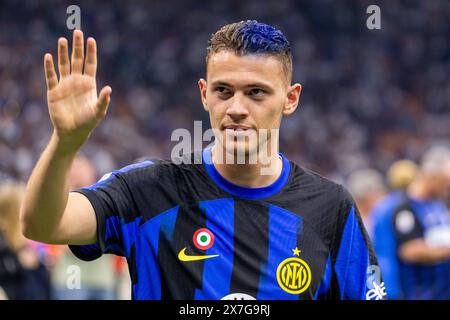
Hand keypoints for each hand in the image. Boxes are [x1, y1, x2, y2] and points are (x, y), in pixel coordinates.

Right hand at [44, 30, 110, 148]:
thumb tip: (109, 89)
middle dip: (77, 47)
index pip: (90, 64)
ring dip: (63, 53)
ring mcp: (65, 85)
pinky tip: (48, 56)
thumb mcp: (98, 111)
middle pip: (77, 60)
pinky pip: (51, 76)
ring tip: (63, 40)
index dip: (91, 52)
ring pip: (64, 65)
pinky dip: (49, 67)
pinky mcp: (54, 91)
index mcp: (89, 84)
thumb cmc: (88, 122)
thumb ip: (103, 100)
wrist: (72, 132)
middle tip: (77, 32)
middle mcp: (77, 81)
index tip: (91, 39)